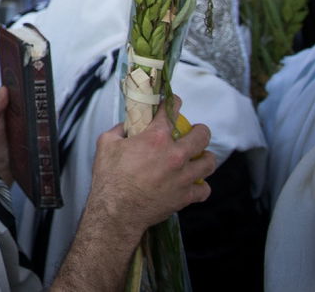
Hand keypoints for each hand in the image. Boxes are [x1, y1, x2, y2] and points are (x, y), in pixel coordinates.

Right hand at [86, 97, 214, 244]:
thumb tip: (128, 126)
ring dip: (205, 157)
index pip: (171, 111)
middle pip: (202, 135)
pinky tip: (193, 184)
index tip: (174, 102)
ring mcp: (183, 177)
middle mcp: (175, 155)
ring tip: (198, 158)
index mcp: (155, 138)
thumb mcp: (106, 143)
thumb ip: (119, 130)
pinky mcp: (186, 196)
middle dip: (199, 130)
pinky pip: (204, 189)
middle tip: (193, 133)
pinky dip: (200, 186)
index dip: (173, 102)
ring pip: (209, 162)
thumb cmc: (109, 177)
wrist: (116, 211)